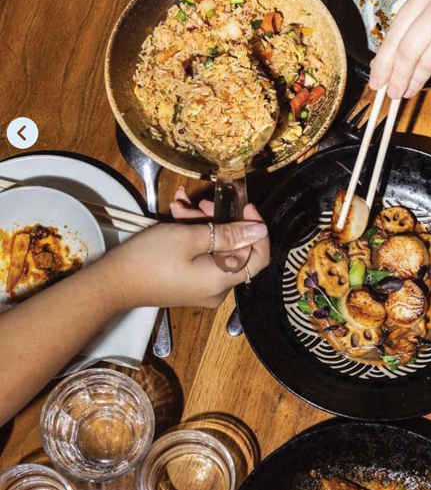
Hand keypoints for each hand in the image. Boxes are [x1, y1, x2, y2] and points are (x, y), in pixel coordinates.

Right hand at [98, 188, 269, 309]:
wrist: (112, 282)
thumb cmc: (149, 259)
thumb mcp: (190, 237)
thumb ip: (229, 233)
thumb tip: (260, 229)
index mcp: (222, 279)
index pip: (260, 257)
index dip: (257, 229)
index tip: (245, 206)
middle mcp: (217, 288)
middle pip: (234, 247)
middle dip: (219, 219)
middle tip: (202, 201)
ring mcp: (203, 286)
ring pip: (215, 246)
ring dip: (200, 222)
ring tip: (181, 205)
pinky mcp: (189, 281)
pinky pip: (201, 254)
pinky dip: (192, 234)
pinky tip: (176, 212)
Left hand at [369, 0, 430, 99]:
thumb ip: (411, 34)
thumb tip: (384, 64)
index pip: (395, 32)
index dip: (382, 59)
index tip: (375, 77)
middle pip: (406, 48)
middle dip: (393, 74)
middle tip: (386, 91)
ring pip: (422, 60)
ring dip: (409, 80)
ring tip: (401, 92)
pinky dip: (427, 78)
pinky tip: (419, 84)